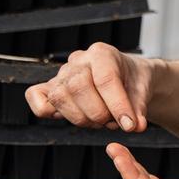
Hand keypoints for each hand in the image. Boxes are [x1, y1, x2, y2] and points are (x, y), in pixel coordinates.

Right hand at [26, 44, 153, 132]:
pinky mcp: (50, 88)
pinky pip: (35, 97)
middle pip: (78, 87)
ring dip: (81, 118)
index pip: (105, 79)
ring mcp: (61, 74)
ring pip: (59, 97)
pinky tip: (75, 116)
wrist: (127, 79)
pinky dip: (47, 112)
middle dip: (98, 114)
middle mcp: (78, 60)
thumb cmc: (133, 82)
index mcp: (102, 53)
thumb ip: (138, 109)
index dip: (117, 106)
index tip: (129, 125)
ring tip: (100, 122)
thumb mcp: (143, 92)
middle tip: (112, 123)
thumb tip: (134, 125)